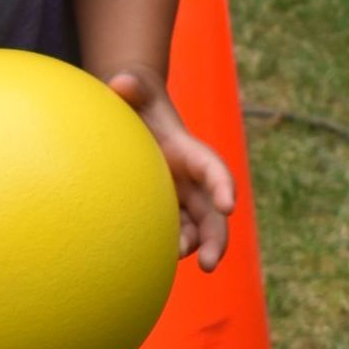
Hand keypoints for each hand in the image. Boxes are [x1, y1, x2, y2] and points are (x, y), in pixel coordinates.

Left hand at [108, 65, 234, 270]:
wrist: (135, 116)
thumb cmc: (137, 100)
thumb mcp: (135, 89)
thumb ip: (131, 86)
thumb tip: (120, 84)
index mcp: (187, 152)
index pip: (212, 169)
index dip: (222, 185)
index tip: (228, 204)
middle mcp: (189, 179)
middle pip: (212, 213)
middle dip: (217, 239)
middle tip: (210, 264)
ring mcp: (176, 197)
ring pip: (193, 229)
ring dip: (190, 246)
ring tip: (172, 259)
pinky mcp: (161, 209)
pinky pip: (168, 232)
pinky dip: (165, 246)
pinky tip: (146, 261)